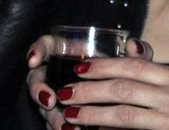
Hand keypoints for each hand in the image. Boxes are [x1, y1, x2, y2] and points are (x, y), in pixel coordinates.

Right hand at [26, 35, 153, 129]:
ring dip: (51, 115)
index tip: (34, 60)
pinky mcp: (60, 114)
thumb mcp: (131, 67)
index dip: (37, 49)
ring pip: (44, 104)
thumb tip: (134, 46)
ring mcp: (56, 95)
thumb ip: (134, 56)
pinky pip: (53, 120)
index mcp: (71, 54)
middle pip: (37, 77)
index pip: (47, 46)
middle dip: (38, 90)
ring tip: (64, 125)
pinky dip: (59, 126)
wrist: (124, 104)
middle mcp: (58, 73)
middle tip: (50, 100)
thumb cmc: (124, 79)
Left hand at [52, 55, 168, 128]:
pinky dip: (114, 128)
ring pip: (125, 109)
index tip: (83, 66)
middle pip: (123, 84)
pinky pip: (138, 128)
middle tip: (64, 91)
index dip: (105, 64)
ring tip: (71, 113)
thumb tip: (140, 84)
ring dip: (93, 111)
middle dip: (90, 87)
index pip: (135, 65)